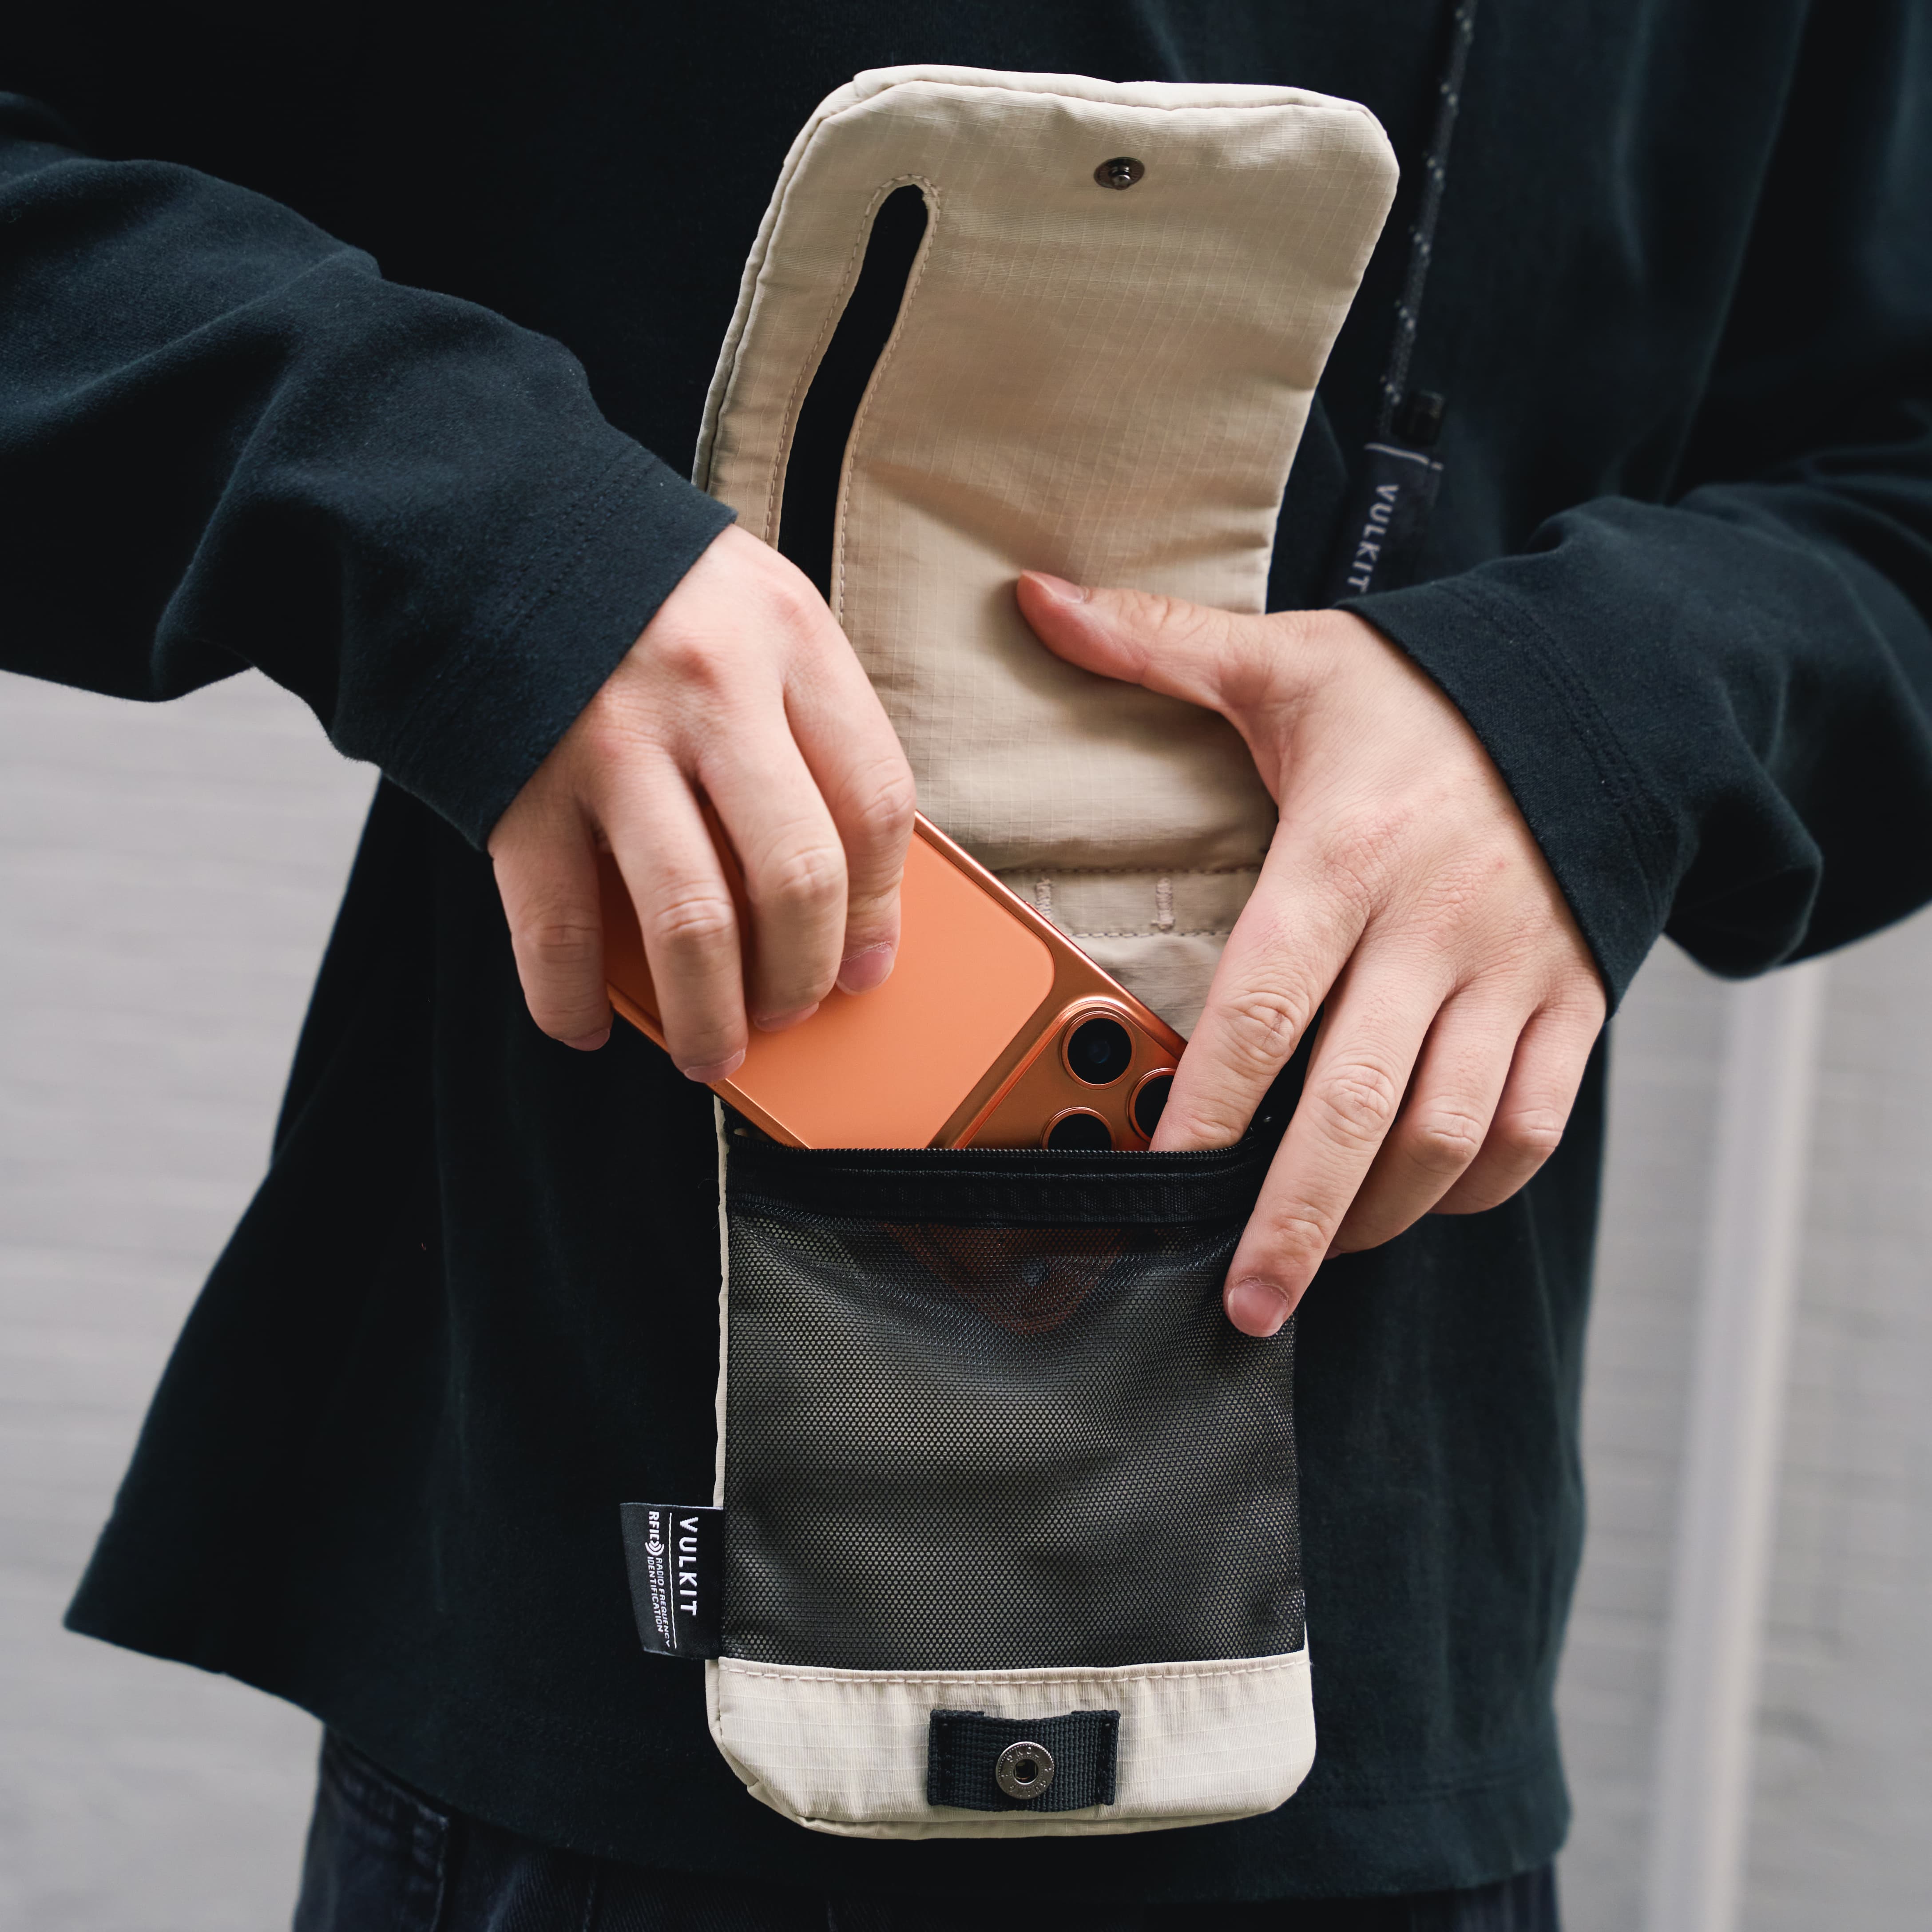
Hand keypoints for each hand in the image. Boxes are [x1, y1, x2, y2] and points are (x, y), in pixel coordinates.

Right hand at [488, 525, 915, 1076]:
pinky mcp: (521, 785)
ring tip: (714, 1052)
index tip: (869, 966)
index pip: (875, 802)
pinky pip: (556, 927)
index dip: (880, 909)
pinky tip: (586, 1028)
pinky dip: (570, 1000)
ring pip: (691, 922)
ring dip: (709, 1015)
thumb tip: (848, 896)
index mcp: (789, 641)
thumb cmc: (651, 595)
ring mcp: (610, 740)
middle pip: (796, 876)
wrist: (488, 519)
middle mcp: (710, 690)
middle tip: (792, 1012)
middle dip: (803, 977)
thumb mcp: (762, 618)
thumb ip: (810, 728)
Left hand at [1017, 574, 1606, 1336]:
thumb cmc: (1421, 693)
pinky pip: (1533, 1126)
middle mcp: (1433, 927)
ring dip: (1380, 1216)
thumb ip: (1157, 645)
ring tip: (1313, 1263)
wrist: (1599, 692)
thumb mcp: (1288, 659)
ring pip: (1449, 1133)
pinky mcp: (1573, 1002)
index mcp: (1346, 853)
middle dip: (1295, 1218)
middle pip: (1358, 1104)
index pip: (1265, 1004)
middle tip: (1243, 1303)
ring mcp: (1513, 974)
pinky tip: (1421, 1205)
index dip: (1209, 1104)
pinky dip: (1478, 1183)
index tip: (1158, 1179)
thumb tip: (1033, 598)